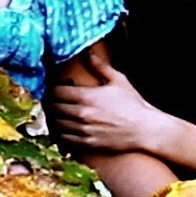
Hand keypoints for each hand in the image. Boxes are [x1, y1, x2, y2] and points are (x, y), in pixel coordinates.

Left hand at [49, 57, 165, 151]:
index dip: (51, 89)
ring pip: (56, 124)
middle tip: (50, 100)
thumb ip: (100, 66)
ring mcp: (84, 130)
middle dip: (50, 103)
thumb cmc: (133, 104)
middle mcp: (82, 114)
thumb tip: (88, 53)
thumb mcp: (118, 80)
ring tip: (55, 114)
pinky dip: (60, 133)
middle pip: (53, 108)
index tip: (52, 88)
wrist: (144, 129)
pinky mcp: (87, 143)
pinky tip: (62, 128)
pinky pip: (65, 138)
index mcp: (87, 96)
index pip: (57, 92)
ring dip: (53, 118)